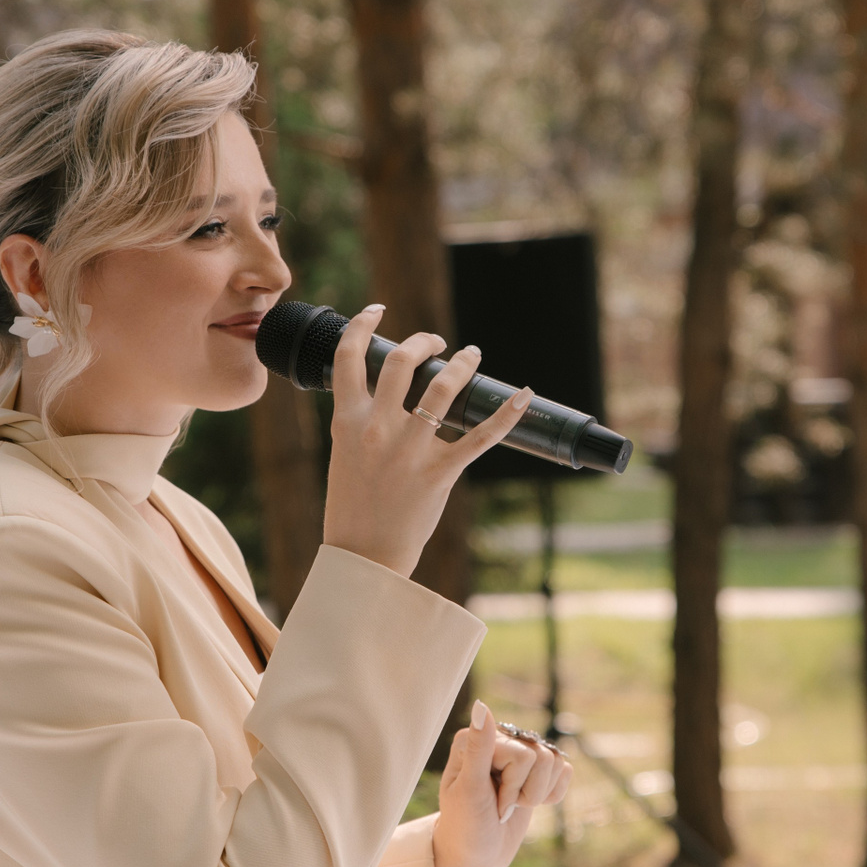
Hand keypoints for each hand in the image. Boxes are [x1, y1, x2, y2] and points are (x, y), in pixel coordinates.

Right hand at [321, 305, 533, 576]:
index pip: (349, 357)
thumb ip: (359, 422)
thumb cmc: (353, 506)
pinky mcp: (439, 472)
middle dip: (424, 342)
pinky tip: (522, 395)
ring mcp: (409, 450)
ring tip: (471, 356)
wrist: (364, 555)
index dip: (362, 325)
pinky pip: (479, 437)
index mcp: (347, 421)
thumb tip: (384, 396)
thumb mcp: (344, 454)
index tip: (376, 311)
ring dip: (462, 363)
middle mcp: (377, 429)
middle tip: (437, 343)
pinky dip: (506, 414)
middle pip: (402, 361)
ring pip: (442, 388)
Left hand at [433, 701, 573, 866]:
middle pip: (542, 757)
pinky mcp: (535, 769)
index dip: (512, 786)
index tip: (491, 804)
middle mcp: (496, 739)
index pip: (522, 755)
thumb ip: (479, 748)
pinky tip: (529, 802)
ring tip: (510, 805)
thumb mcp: (469, 790)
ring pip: (555, 762)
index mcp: (473, 738)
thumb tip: (482, 706)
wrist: (476, 855)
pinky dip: (552, 794)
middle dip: (525, 792)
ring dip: (536, 794)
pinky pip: (565, 770)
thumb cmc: (465, 825)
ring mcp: (517, 753)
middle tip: (499, 807)